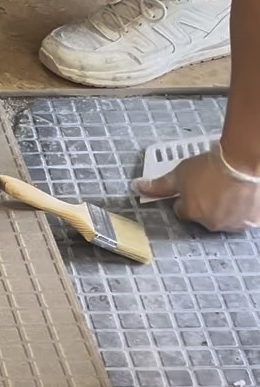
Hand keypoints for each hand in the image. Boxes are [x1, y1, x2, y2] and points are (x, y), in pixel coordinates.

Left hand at [136, 146, 259, 232]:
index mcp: (191, 213)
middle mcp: (210, 223)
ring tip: (230, 189)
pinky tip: (243, 195)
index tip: (194, 188)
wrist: (242, 162)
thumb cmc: (211, 166)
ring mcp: (232, 224)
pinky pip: (245, 219)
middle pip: (204, 217)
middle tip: (213, 185)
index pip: (182, 211)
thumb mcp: (179, 173)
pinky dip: (243, 210)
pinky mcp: (251, 222)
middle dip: (206, 204)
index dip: (186, 198)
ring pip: (225, 219)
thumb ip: (159, 185)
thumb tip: (137, 187)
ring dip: (225, 209)